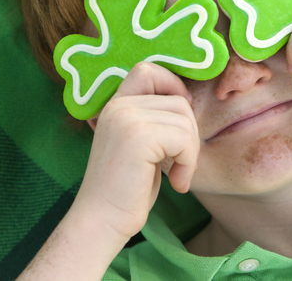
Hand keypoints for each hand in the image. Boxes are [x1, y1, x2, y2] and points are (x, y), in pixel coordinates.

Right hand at [73, 61, 199, 240]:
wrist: (101, 221)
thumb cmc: (127, 189)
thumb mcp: (139, 144)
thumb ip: (153, 118)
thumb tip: (187, 97)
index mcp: (116, 104)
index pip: (148, 70)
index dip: (172, 86)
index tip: (179, 122)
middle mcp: (118, 106)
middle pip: (178, 100)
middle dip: (189, 133)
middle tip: (180, 163)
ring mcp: (126, 118)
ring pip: (185, 119)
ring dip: (190, 152)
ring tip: (177, 175)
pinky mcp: (138, 136)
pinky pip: (183, 138)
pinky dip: (188, 163)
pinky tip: (175, 183)